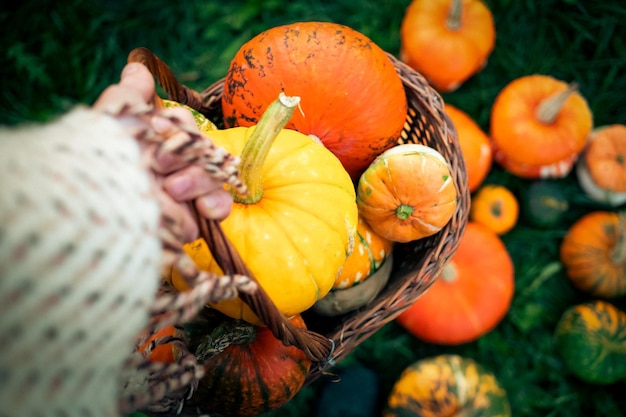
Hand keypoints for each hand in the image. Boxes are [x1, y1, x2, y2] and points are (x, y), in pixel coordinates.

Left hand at [94, 62, 232, 242]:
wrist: (101, 217)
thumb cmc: (103, 165)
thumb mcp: (112, 123)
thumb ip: (129, 96)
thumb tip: (137, 66)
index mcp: (153, 142)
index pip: (183, 123)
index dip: (178, 125)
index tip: (161, 129)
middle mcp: (170, 166)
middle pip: (204, 148)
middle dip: (186, 154)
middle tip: (160, 163)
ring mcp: (184, 193)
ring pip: (216, 174)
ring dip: (199, 179)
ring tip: (172, 190)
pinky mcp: (193, 218)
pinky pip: (220, 204)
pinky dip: (216, 204)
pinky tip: (204, 209)